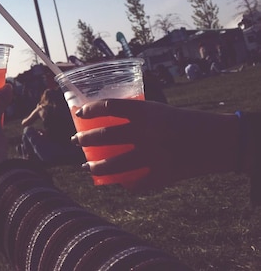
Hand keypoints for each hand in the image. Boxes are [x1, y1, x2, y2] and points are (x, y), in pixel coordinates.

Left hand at [72, 99, 238, 190]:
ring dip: (95, 166)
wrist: (216, 140)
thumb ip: (136, 118)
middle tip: (75, 142)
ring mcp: (153, 155)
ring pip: (114, 165)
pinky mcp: (162, 174)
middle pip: (105, 136)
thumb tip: (104, 123)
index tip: (78, 113)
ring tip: (86, 166)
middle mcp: (147, 132)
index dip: (90, 109)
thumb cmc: (183, 122)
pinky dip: (126, 185)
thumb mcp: (159, 112)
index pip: (110, 106)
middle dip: (84, 140)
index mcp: (147, 112)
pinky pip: (136, 183)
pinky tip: (118, 183)